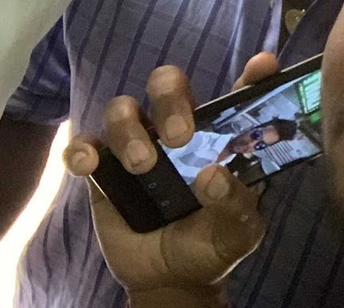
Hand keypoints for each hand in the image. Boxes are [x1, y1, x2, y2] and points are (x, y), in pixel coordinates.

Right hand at [63, 54, 279, 295]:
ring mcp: (139, 146)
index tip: (264, 66)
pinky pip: (83, 145)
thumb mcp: (238, 229)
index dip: (255, 73)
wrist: (171, 278)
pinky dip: (80, 149)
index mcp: (221, 134)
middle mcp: (180, 129)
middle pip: (168, 84)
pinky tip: (88, 164)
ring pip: (123, 108)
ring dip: (129, 128)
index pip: (239, 92)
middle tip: (179, 136)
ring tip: (144, 166)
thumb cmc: (213, 241)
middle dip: (171, 98)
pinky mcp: (104, 172)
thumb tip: (212, 176)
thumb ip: (235, 203)